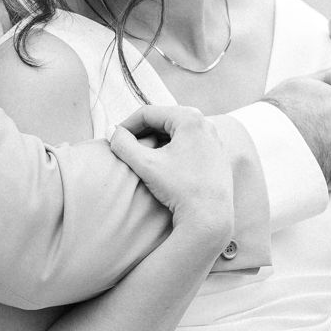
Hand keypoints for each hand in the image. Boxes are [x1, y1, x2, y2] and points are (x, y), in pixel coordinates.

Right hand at [110, 104, 235, 248]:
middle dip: (142, 132)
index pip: (148, 113)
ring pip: (176, 133)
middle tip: (126, 147)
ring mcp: (214, 140)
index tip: (115, 139)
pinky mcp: (217, 156)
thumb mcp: (145, 165)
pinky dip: (172, 151)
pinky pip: (189, 145)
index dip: (127, 124)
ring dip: (156, 142)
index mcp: (190, 118)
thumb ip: (123, 145)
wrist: (210, 217)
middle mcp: (206, 124)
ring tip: (142, 157)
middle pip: (164, 120)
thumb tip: (113, 133)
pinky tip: (162, 167)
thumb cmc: (180, 189)